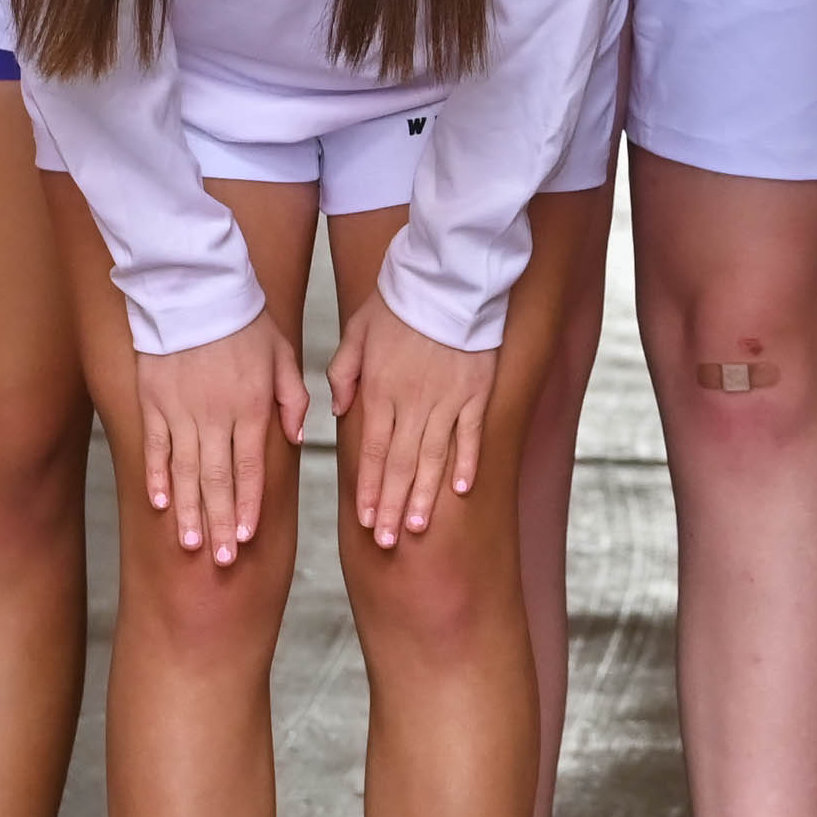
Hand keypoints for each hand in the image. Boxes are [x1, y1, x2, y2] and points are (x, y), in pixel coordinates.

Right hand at [131, 318, 309, 563]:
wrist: (193, 287)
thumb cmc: (244, 319)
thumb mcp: (282, 354)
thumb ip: (292, 399)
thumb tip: (294, 439)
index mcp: (249, 406)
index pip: (250, 467)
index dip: (247, 505)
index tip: (246, 538)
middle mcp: (215, 415)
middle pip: (217, 479)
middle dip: (218, 522)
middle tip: (219, 559)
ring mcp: (181, 410)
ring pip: (185, 471)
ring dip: (187, 510)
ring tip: (188, 544)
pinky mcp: (153, 400)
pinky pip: (156, 446)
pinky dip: (157, 476)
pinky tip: (159, 503)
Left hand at [327, 291, 491, 548]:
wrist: (447, 275)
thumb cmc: (398, 298)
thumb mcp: (357, 330)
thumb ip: (344, 372)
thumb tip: (340, 410)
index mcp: (380, 389)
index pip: (370, 450)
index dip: (367, 488)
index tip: (364, 519)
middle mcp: (412, 401)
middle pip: (398, 463)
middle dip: (390, 506)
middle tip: (386, 541)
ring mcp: (446, 399)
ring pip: (432, 457)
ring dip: (423, 495)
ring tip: (416, 527)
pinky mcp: (476, 391)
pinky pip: (470, 434)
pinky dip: (466, 463)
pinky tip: (461, 491)